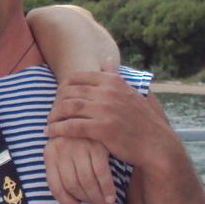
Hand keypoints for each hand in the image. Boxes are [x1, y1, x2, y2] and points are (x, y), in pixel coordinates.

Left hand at [43, 136, 115, 203]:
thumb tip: (70, 199)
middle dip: (86, 202)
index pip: (55, 186)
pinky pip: (100, 173)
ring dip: (97, 198)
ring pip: (86, 181)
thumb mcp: (67, 148)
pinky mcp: (96, 143)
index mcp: (49, 152)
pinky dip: (106, 188)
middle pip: (72, 186)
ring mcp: (78, 145)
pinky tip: (112, 196)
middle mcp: (60, 148)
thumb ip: (64, 168)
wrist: (98, 110)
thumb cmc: (81, 136)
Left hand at [46, 71, 182, 169]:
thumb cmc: (141, 120)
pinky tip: (50, 133)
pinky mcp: (102, 128)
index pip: (77, 77)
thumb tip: (107, 59)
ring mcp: (105, 110)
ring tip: (48, 122)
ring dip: (53, 115)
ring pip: (68, 108)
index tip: (58, 97)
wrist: (156, 144)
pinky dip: (57, 129)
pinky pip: (71, 126)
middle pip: (69, 92)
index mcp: (112, 82)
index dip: (62, 87)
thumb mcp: (129, 93)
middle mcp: (108, 92)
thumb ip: (115, 77)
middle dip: (56, 102)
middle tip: (50, 112)